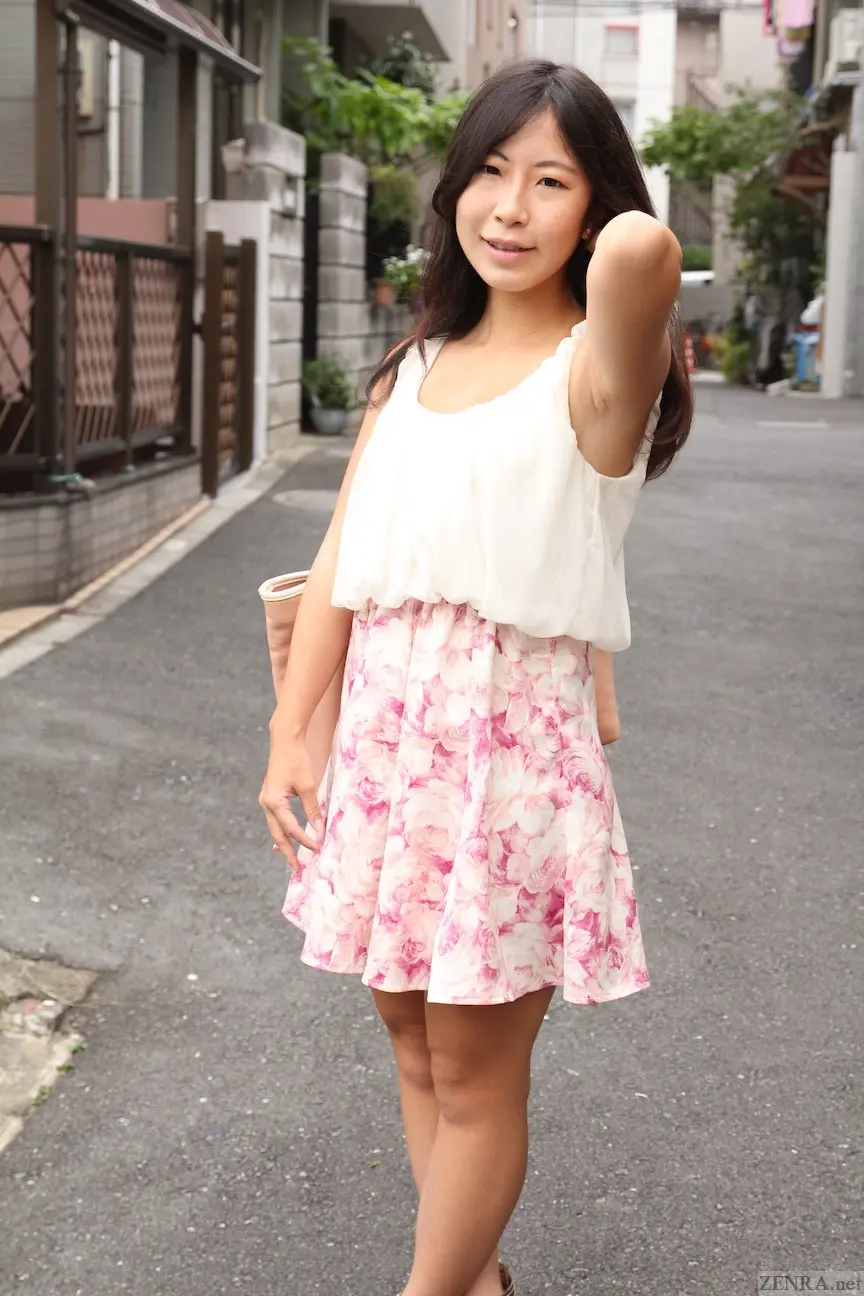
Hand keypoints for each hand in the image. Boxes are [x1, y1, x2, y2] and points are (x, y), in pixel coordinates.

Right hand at [259, 732, 323, 873]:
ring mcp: (266, 801)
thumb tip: (319, 829)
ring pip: (275, 828)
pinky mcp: (270, 797)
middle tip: (296, 869)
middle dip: (287, 852)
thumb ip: (312, 809)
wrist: (284, 741)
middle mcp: (266, 804)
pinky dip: (282, 831)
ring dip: (284, 843)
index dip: (304, 840)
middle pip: (278, 834)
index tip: (318, 848)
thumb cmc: (296, 760)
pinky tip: (285, 841)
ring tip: (292, 859)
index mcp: (274, 802)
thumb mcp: (308, 785)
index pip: (291, 828)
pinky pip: (275, 820)